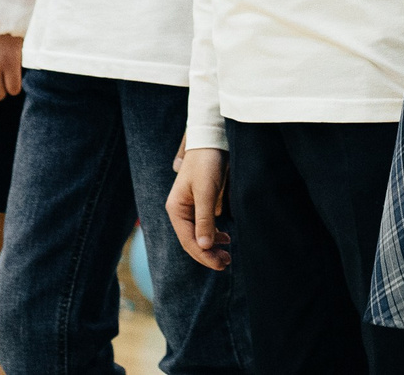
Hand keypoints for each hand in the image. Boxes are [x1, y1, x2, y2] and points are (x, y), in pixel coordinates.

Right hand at [167, 145, 231, 269]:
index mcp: (176, 209)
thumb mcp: (206, 191)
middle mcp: (179, 210)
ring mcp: (189, 208)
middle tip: (227, 262)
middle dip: (208, 254)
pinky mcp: (199, 203)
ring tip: (227, 254)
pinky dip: (214, 235)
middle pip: (192, 240)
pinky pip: (204, 226)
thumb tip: (204, 246)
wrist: (211, 140)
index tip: (220, 263)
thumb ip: (205, 219)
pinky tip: (225, 238)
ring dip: (211, 246)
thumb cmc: (207, 163)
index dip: (204, 255)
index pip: (188, 240)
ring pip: (198, 235)